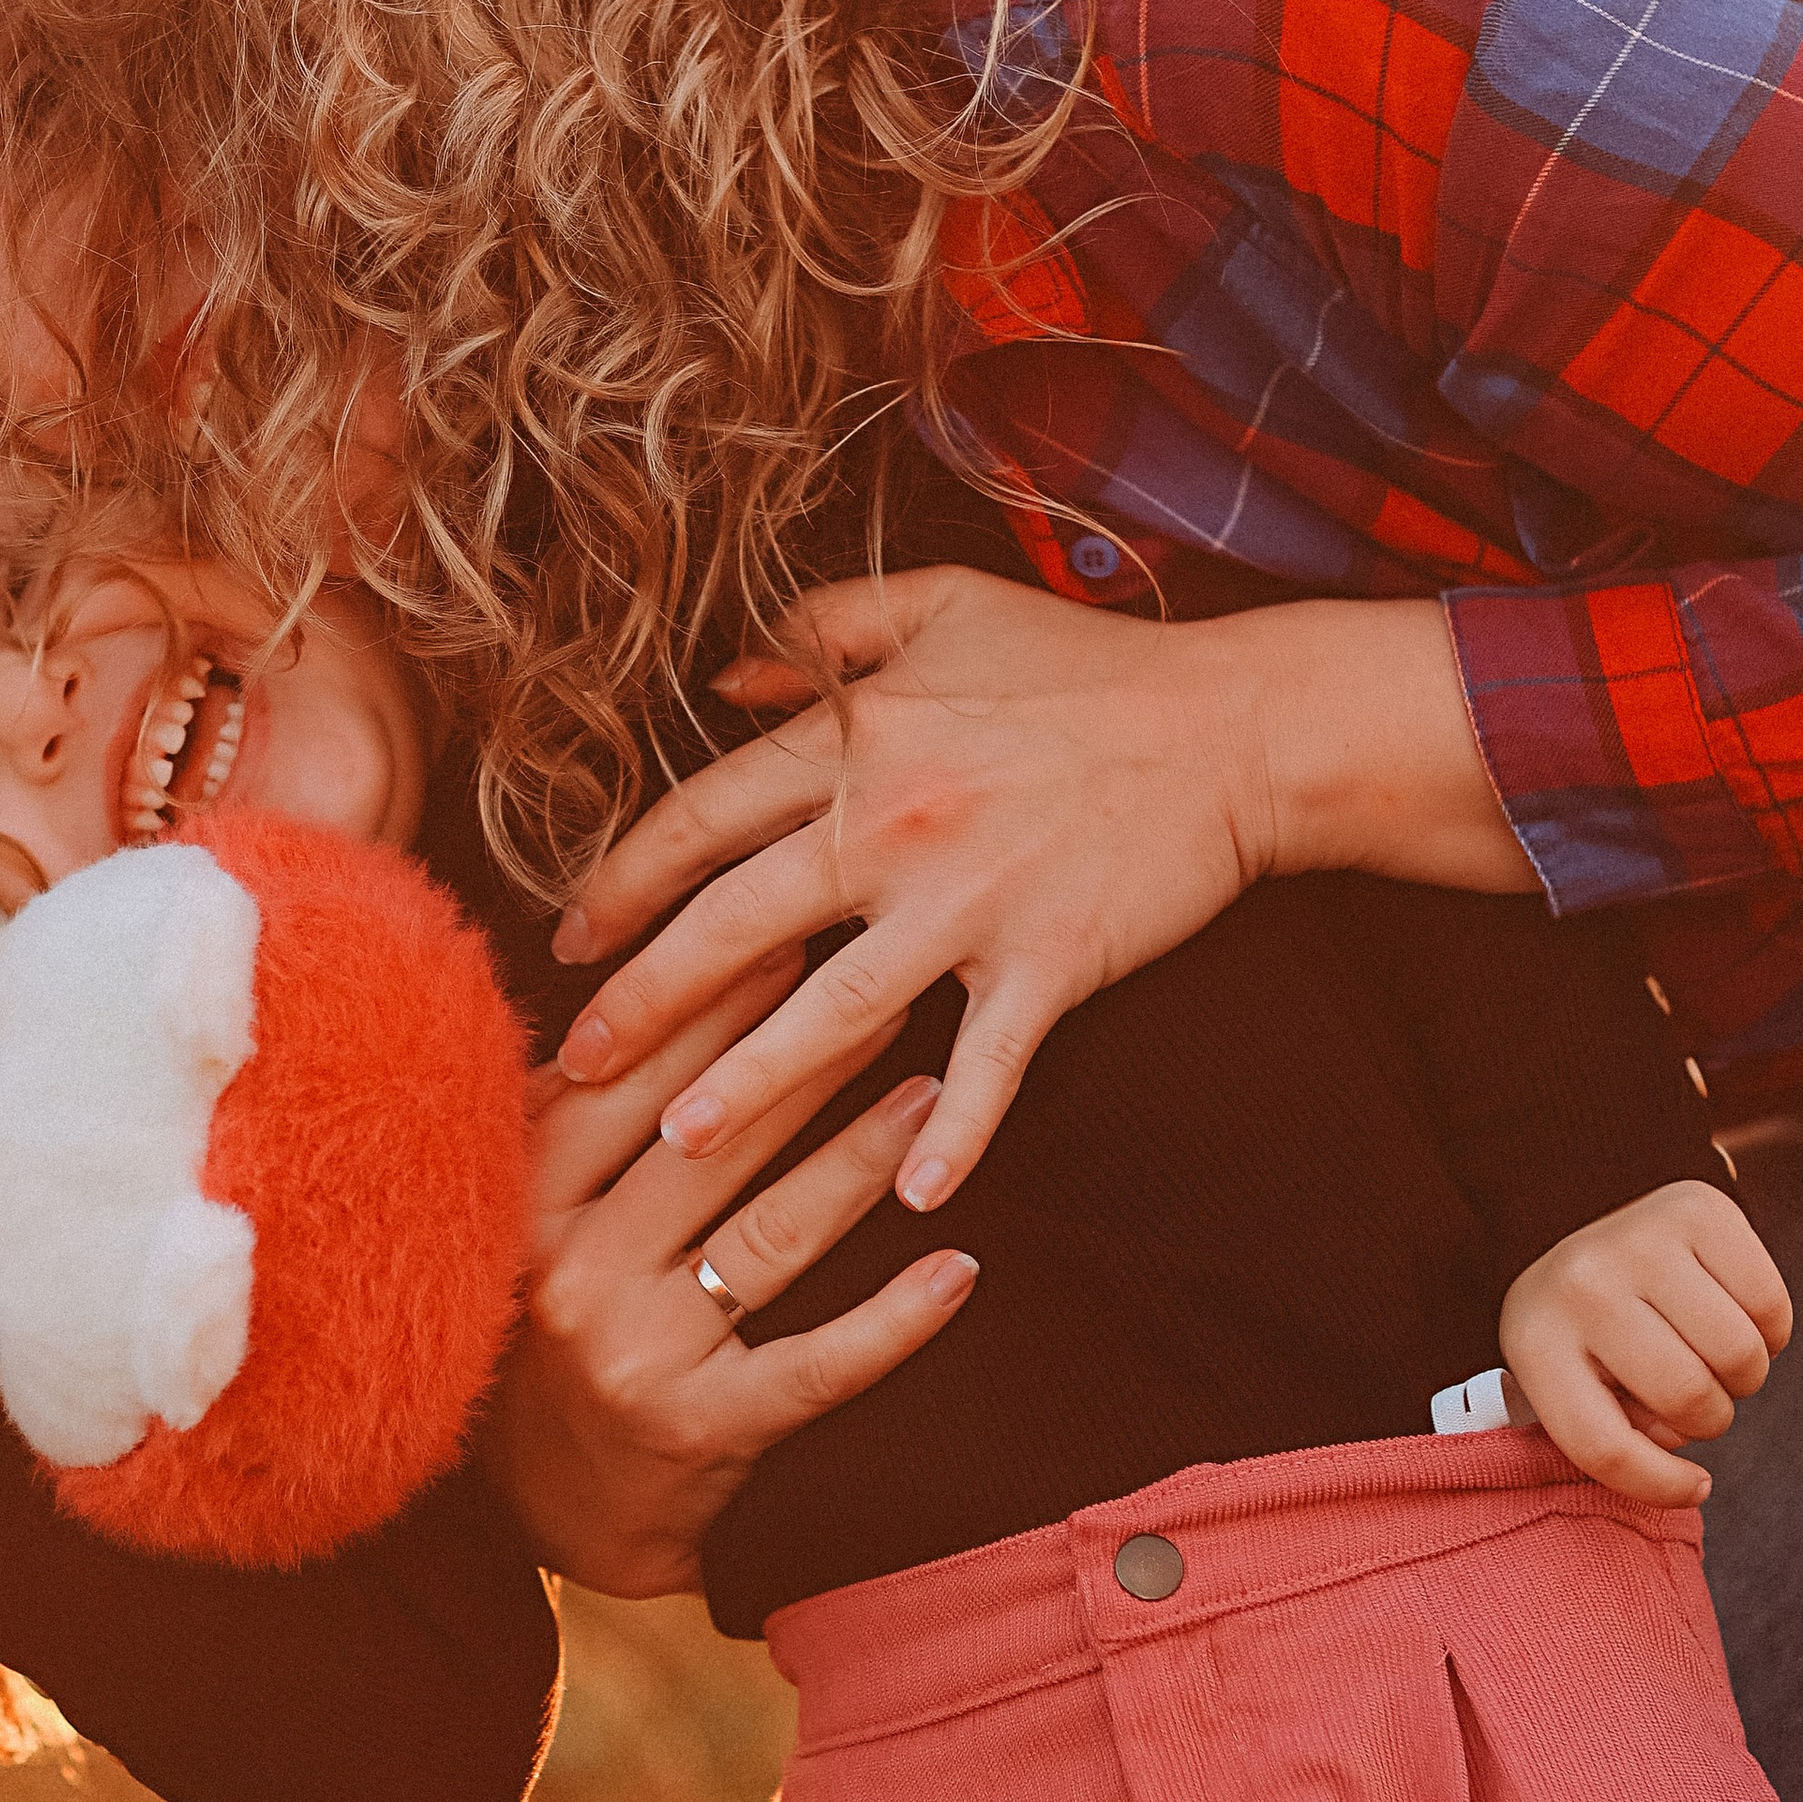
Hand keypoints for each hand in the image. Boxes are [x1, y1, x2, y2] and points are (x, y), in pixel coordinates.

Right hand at [480, 953, 979, 1594]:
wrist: (541, 1516)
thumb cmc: (539, 1332)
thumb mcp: (518, 1218)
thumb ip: (565, 1120)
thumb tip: (645, 978)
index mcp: (521, 1201)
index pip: (629, 1079)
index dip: (714, 1004)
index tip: (791, 936)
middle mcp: (570, 1269)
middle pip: (713, 1140)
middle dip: (809, 1056)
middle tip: (891, 988)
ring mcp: (637, 1353)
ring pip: (773, 1232)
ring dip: (862, 1156)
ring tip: (929, 1094)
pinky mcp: (701, 1430)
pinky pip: (818, 1363)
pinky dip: (896, 1316)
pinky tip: (960, 1268)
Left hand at [552, 571, 1530, 1212]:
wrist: (1235, 721)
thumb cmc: (1085, 663)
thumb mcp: (941, 605)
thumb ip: (822, 632)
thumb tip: (723, 679)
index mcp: (858, 737)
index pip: (702, 817)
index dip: (622, 881)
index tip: (567, 938)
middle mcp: (895, 823)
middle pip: (735, 925)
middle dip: (644, 1000)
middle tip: (574, 1062)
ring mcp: (972, 900)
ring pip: (834, 1010)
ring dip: (753, 1084)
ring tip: (682, 1143)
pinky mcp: (1051, 959)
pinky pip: (992, 1063)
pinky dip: (957, 1132)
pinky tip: (916, 1196)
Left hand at [1498, 1180, 1793, 1507]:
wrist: (1596, 1233)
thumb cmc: (1591, 1332)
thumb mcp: (1571, 1385)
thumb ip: (1611, 1441)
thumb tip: (1687, 1481)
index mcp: (1533, 1340)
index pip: (1603, 1447)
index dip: (1661, 1487)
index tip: (1694, 1486)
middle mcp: (1580, 1282)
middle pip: (1687, 1398)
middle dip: (1708, 1418)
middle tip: (1691, 1395)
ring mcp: (1637, 1239)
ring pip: (1738, 1356)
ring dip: (1742, 1376)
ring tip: (1710, 1357)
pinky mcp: (1696, 1210)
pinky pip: (1769, 1307)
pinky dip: (1768, 1331)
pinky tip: (1732, 1316)